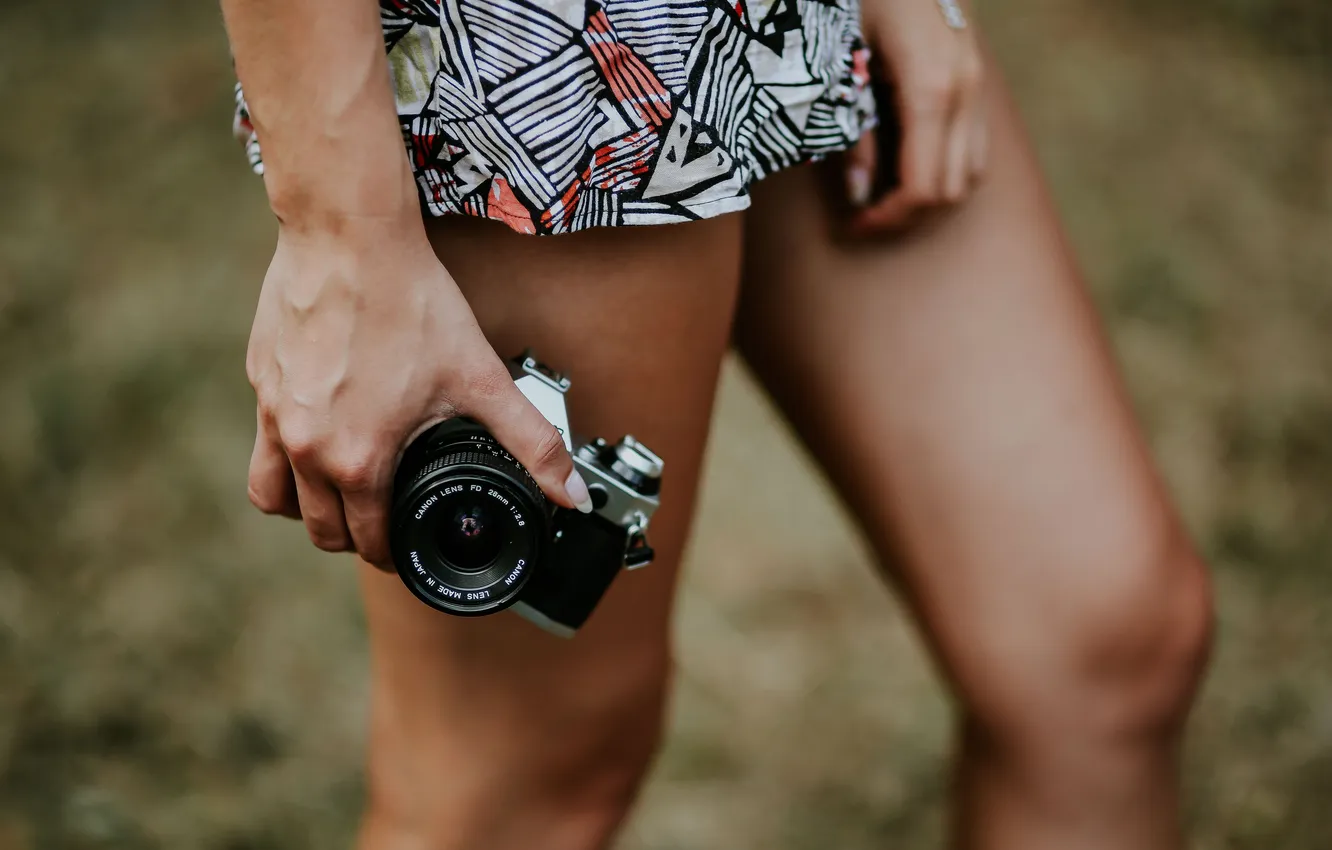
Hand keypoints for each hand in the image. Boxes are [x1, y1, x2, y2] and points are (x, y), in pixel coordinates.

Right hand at [244, 216, 593, 569]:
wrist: (350, 236)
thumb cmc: (410, 301)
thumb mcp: (482, 379)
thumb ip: (532, 443)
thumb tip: (572, 495)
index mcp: (357, 459)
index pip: (367, 540)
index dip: (392, 554)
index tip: (405, 547)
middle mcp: (306, 447)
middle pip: (319, 529)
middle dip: (352, 538)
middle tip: (381, 528)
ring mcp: (275, 416)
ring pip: (273, 496)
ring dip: (306, 508)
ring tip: (339, 496)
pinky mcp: (261, 382)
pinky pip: (263, 445)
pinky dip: (287, 458)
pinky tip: (319, 437)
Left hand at [845, 0, 986, 232]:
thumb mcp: (843, 62)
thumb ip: (853, 129)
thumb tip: (858, 193)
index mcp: (930, 90)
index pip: (922, 187)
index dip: (887, 217)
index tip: (855, 223)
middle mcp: (965, 93)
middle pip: (949, 191)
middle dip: (906, 215)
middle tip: (863, 216)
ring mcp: (977, 87)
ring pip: (969, 175)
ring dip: (929, 197)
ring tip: (885, 196)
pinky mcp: (976, 82)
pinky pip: (974, 148)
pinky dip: (945, 170)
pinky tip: (908, 165)